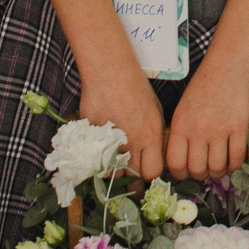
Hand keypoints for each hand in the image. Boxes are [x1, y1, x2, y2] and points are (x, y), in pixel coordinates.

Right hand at [78, 55, 167, 182]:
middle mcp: (132, 142)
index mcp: (150, 135)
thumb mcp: (155, 111)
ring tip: (115, 160)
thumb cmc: (136, 88)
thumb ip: (155, 137)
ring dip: (114, 170)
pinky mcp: (92, 138)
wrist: (110, 71)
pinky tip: (102, 149)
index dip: (149, 174)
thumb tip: (154, 157)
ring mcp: (111, 142)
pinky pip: (96, 158)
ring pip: (113, 172)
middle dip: (132, 177)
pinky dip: (99, 158)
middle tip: (130, 171)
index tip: (146, 171)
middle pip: (132, 177)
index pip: (153, 172)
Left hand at [167, 43, 248, 179]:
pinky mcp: (239, 126)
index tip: (187, 172)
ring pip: (217, 167)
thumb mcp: (185, 105)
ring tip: (222, 165)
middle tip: (207, 169)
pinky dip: (236, 164)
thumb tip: (185, 158)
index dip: (180, 174)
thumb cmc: (207, 81)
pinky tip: (235, 159)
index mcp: (180, 123)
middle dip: (202, 175)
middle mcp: (198, 129)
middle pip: (197, 170)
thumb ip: (183, 131)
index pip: (174, 163)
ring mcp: (219, 129)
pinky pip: (237, 157)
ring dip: (220, 171)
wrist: (231, 61)